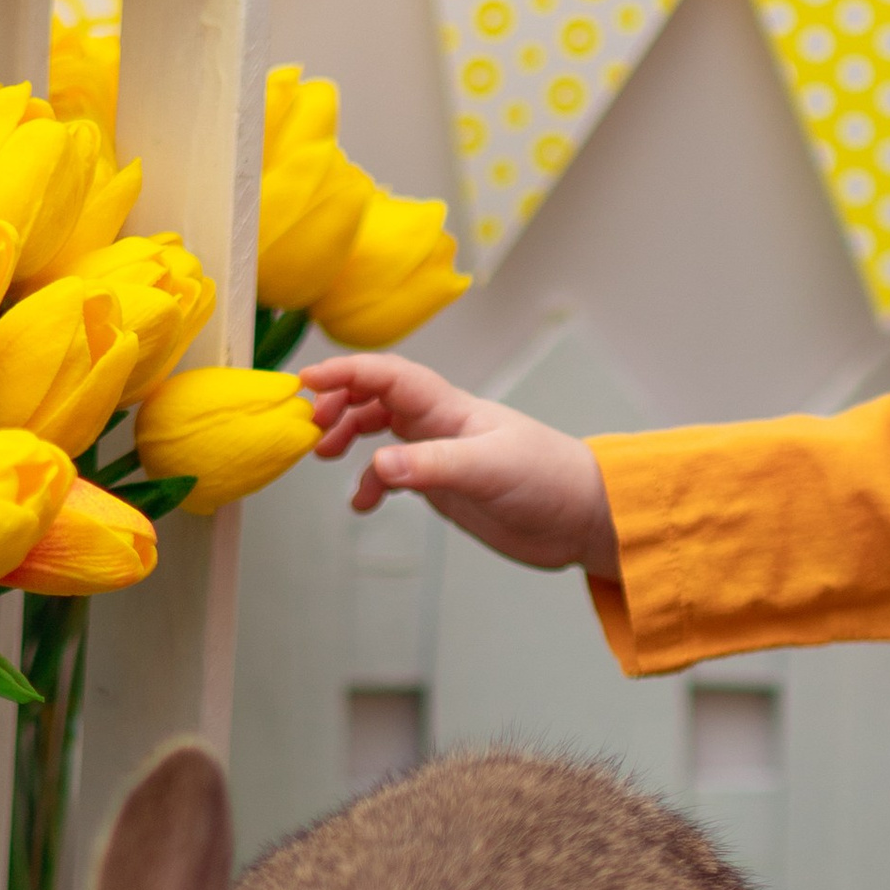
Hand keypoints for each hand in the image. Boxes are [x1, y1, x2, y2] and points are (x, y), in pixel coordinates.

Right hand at [297, 355, 620, 575]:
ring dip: (348, 435)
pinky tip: (362, 503)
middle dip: (338, 403)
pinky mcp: (444, 484)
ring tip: (323, 456)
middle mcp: (440, 423)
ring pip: (380, 430)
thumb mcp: (489, 470)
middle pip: (376, 396)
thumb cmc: (549, 479)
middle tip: (309, 427)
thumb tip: (378, 466)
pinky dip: (371, 483)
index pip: (388, 375)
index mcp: (450, 407)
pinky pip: (394, 472)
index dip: (346, 372)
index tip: (305, 381)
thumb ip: (432, 467)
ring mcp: (440, 452)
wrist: (584, 517)